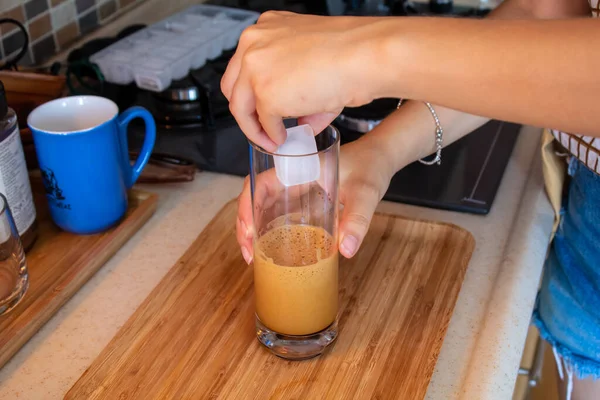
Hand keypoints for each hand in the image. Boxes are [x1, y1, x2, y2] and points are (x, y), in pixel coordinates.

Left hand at [221, 11, 382, 151]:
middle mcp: (254, 43)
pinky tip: (284, 139)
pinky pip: (263, 123)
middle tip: (260, 127)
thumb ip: (296, 86)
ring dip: (254, 129)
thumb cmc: (351, 53)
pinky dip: (272, 135)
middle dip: (246, 111)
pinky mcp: (265, 94)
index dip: (249, 91)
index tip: (258, 107)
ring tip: (270, 140)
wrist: (364, 56)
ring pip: (240, 107)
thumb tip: (301, 120)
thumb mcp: (313, 61)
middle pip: (232, 86)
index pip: (242, 64)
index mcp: (266, 28)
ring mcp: (256, 69)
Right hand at [236, 137, 393, 263]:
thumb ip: (358, 219)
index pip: (261, 182)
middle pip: (256, 196)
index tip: (249, 232)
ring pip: (265, 205)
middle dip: (245, 224)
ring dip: (255, 228)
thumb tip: (346, 249)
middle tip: (248, 253)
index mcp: (298, 166)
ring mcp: (296, 187)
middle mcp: (292, 175)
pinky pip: (280, 211)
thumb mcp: (366, 192)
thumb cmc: (371, 166)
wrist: (381, 157)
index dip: (247, 206)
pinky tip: (271, 247)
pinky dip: (270, 228)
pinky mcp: (304, 197)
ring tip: (253, 255)